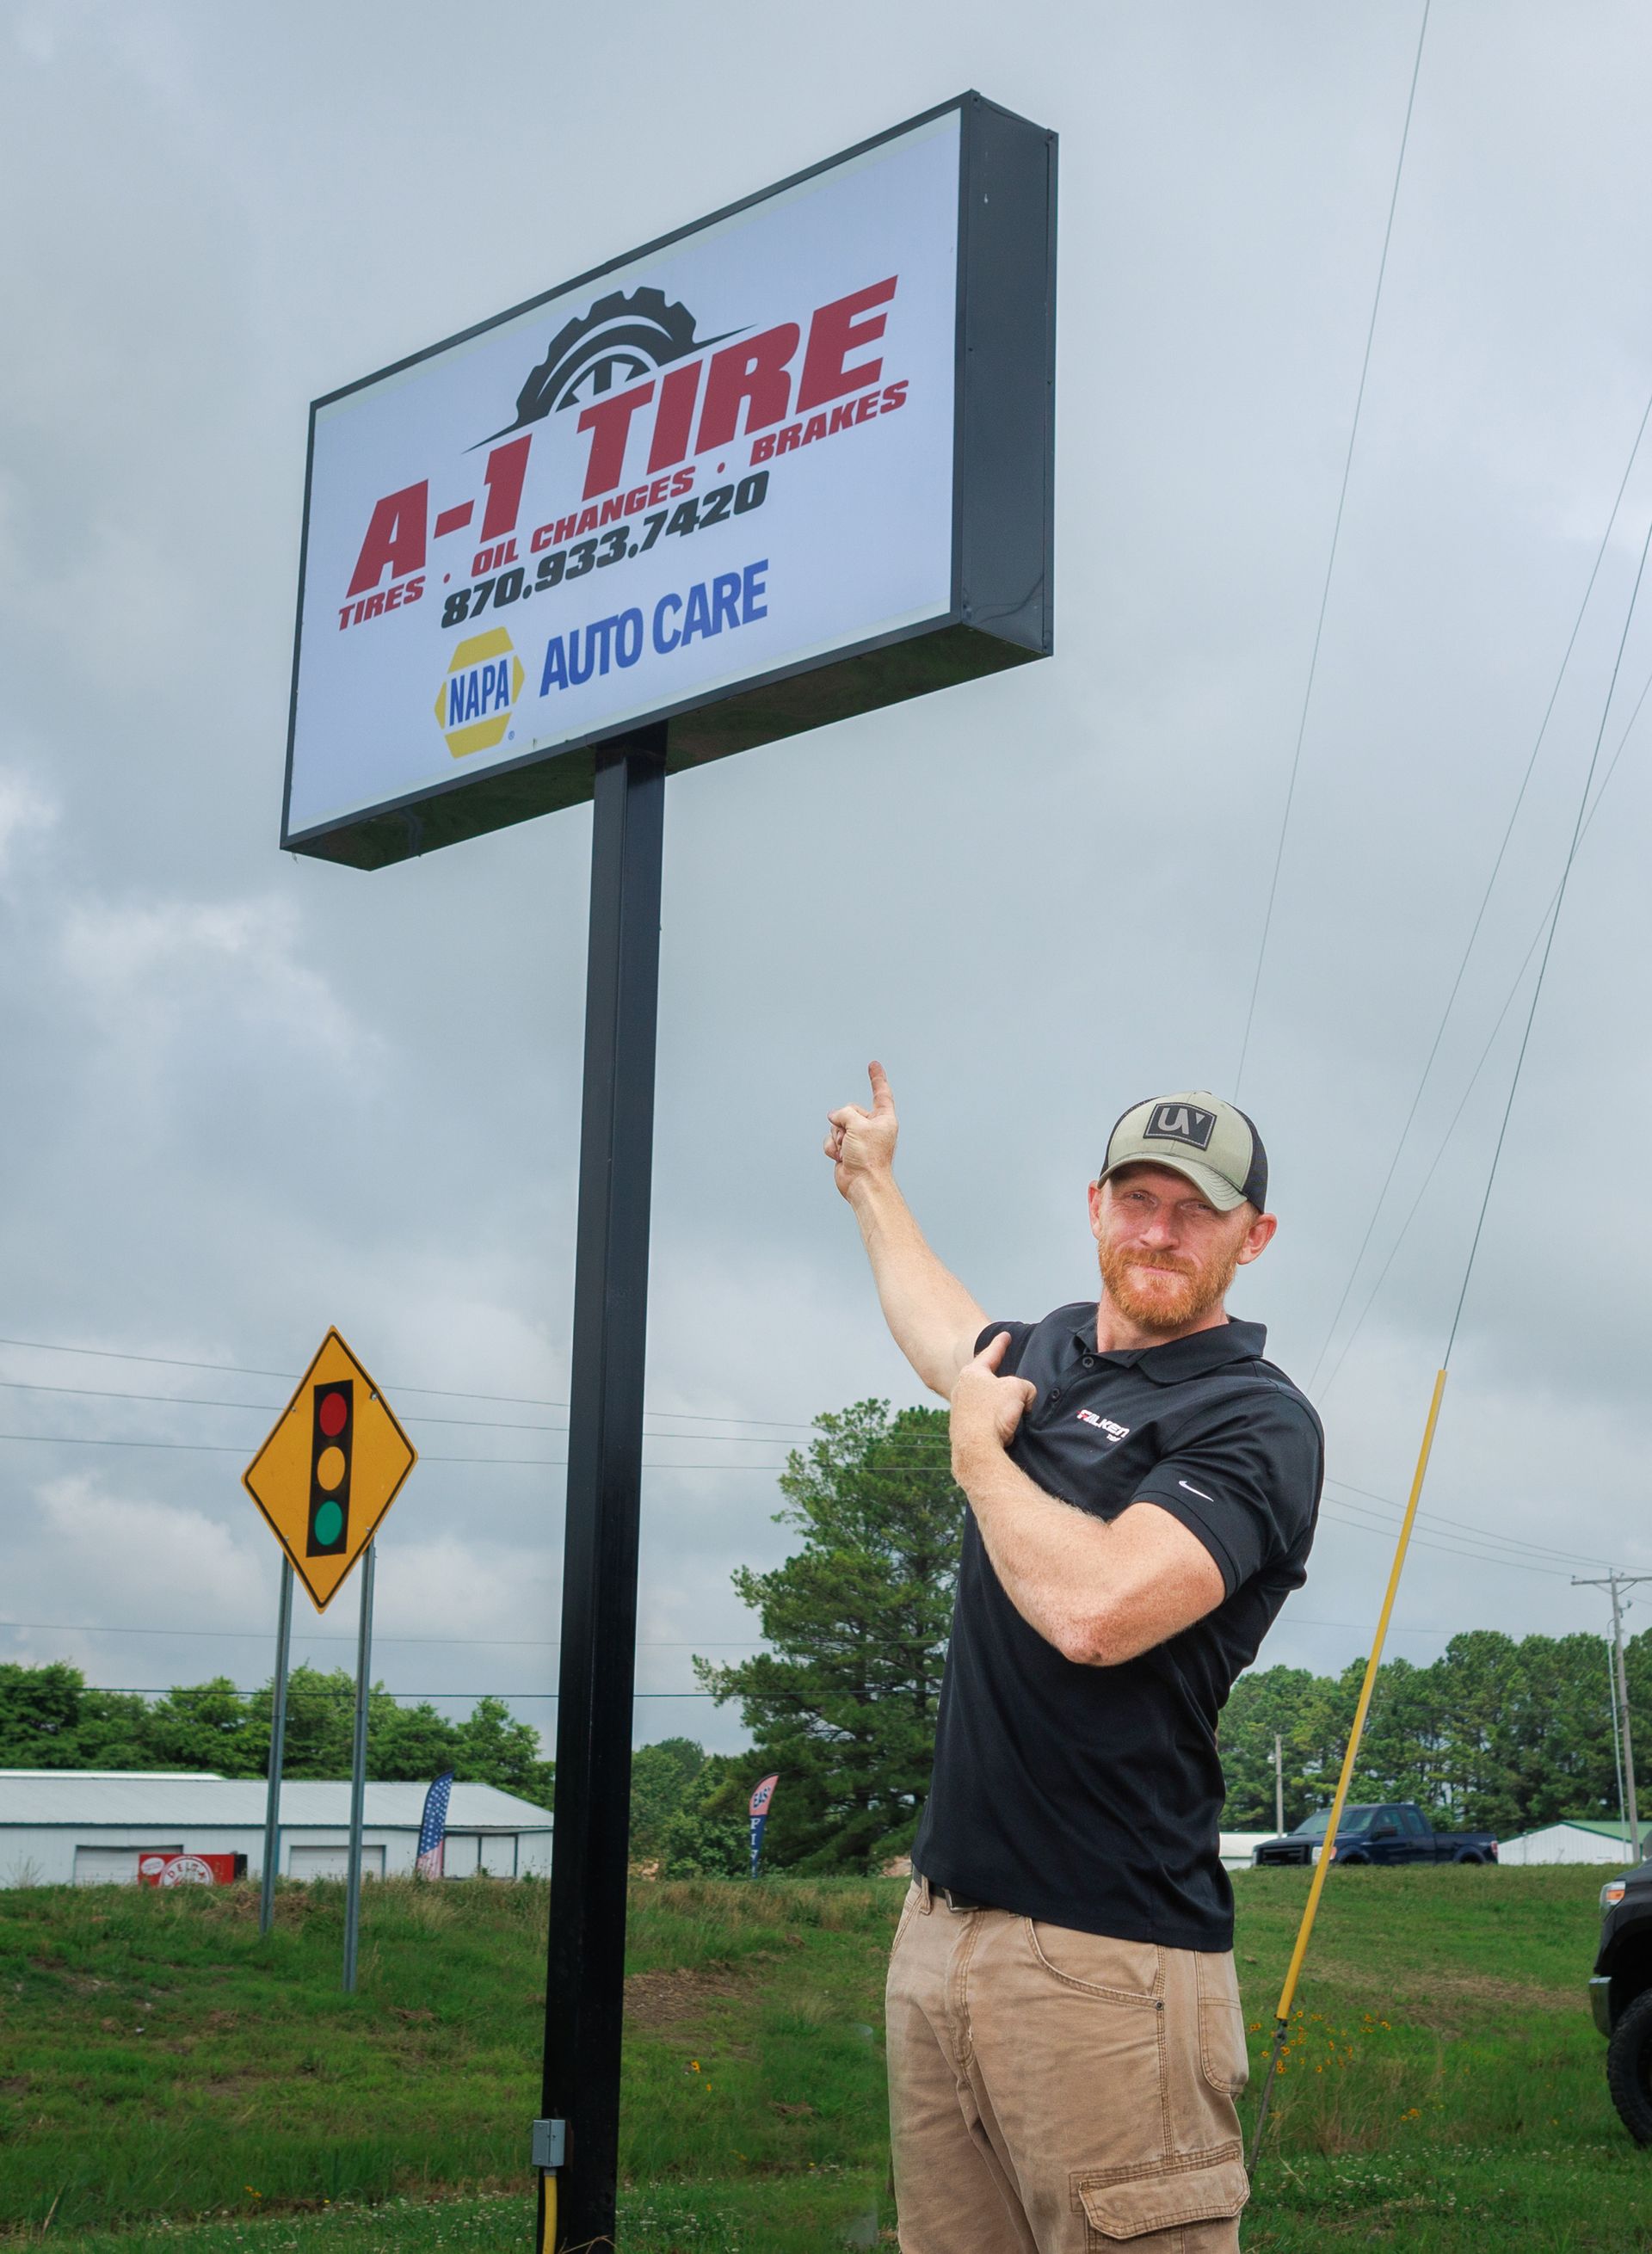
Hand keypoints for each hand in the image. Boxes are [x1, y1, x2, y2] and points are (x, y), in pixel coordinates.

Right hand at [824, 1060, 898, 1199]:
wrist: (862, 1183)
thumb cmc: (868, 1156)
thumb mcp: (857, 1125)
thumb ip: (845, 1113)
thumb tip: (834, 1117)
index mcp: (884, 1119)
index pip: (881, 1093)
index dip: (877, 1078)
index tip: (873, 1064)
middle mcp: (872, 1127)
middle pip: (850, 1110)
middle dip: (844, 1122)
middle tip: (850, 1137)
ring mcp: (858, 1139)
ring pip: (837, 1126)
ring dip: (838, 1137)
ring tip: (847, 1150)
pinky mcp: (846, 1150)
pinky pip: (831, 1140)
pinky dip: (832, 1148)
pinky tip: (840, 1158)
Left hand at [949, 1331, 1035, 1471]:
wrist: (976, 1449)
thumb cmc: (993, 1414)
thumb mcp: (1018, 1388)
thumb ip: (1025, 1386)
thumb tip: (1024, 1399)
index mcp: (972, 1374)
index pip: (990, 1353)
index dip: (1001, 1344)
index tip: (1005, 1335)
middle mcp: (961, 1389)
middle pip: (986, 1379)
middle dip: (1000, 1381)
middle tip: (1011, 1383)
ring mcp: (959, 1410)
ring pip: (986, 1401)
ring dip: (999, 1406)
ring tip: (1012, 1415)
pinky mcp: (962, 1429)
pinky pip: (985, 1420)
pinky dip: (996, 1422)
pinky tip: (1003, 1430)